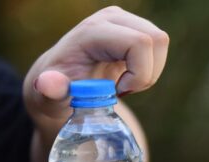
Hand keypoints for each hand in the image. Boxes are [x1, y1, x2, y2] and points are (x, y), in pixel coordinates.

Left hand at [22, 6, 169, 128]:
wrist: (59, 81)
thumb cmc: (55, 91)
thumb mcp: (49, 97)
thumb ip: (50, 92)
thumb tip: (48, 84)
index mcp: (93, 32)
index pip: (139, 43)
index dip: (139, 74)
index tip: (117, 92)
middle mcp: (111, 18)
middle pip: (156, 40)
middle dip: (147, 74)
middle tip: (123, 90)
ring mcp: (124, 20)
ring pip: (161, 42)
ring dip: (149, 72)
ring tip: (124, 84)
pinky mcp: (133, 28)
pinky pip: (158, 46)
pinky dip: (149, 68)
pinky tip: (128, 77)